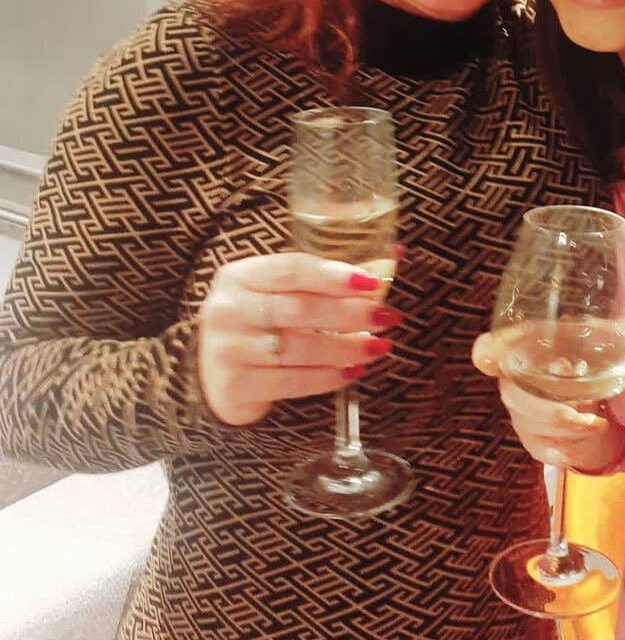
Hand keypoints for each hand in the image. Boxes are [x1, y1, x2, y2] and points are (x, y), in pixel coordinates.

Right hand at [197, 252, 400, 425]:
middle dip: (350, 313)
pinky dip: (327, 377)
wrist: (214, 374)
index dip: (334, 275)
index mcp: (240, 275)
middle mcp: (228, 309)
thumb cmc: (260, 324)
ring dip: (345, 348)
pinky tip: (352, 371)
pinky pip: (291, 381)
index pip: (292, 269)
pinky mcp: (235, 385)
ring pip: (298, 347)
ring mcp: (227, 349)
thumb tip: (396, 254)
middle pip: (299, 309)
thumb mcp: (282, 294)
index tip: (373, 282)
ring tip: (378, 347)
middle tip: (387, 317)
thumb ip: (330, 277)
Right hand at [472, 332, 624, 470]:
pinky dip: (559, 452)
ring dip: (566, 427)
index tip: (487, 356)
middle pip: (513, 395)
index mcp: (523, 349)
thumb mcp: (595, 343)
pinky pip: (539, 448)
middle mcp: (513, 381)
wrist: (587, 396)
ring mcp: (519, 412)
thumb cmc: (582, 359)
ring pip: (530, 424)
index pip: (491, 348)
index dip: (486, 352)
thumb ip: (615, 334)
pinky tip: (574, 452)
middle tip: (584, 405)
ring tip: (598, 423)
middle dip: (549, 405)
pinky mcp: (531, 438)